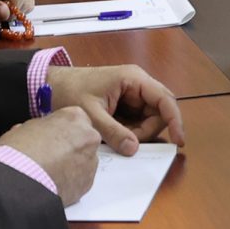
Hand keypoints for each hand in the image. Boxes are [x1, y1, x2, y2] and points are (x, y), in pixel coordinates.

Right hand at [0, 108, 101, 201]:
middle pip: (83, 139)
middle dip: (70, 146)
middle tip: (50, 155)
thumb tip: (36, 133)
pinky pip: (81, 179)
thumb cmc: (20, 152)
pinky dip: (70, 181)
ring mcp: (91, 160)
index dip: (60, 129)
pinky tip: (53, 182)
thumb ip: (40, 128)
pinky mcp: (89, 182)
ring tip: (49, 172)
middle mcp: (89, 137)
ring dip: (71, 164)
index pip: (73, 119)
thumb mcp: (24, 128)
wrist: (21, 181)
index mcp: (75, 117)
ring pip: (84, 160)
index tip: (51, 136)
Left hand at [50, 63, 186, 152]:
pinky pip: (138, 120)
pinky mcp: (125, 103)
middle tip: (129, 142)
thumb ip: (112, 132)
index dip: (175, 120)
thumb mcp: (90, 114)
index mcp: (133, 79)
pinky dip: (131, 131)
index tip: (179, 140)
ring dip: (138, 132)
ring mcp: (132, 94)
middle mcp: (138, 85)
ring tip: (115, 136)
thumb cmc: (69, 91)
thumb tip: (133, 148)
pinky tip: (115, 134)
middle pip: (160, 111)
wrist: (51, 85)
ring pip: (150, 118)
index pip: (165, 100)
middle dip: (149, 130)